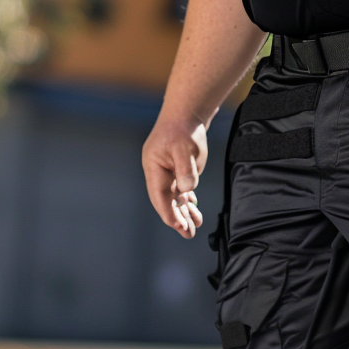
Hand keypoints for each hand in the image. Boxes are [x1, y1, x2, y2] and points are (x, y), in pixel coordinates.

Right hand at [142, 111, 207, 236]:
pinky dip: (187, 204)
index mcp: (154, 167)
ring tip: (195, 226)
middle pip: (165, 201)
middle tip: (189, 233)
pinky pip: (181, 193)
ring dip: (183, 213)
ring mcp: (168, 173)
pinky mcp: (178, 172)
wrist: (187, 115)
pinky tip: (194, 212)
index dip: (169, 213)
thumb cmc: (183, 129)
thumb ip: (185, 169)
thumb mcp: (184, 148)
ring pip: (174, 199)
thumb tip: (187, 189)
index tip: (179, 226)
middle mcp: (159, 173)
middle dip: (176, 219)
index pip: (159, 196)